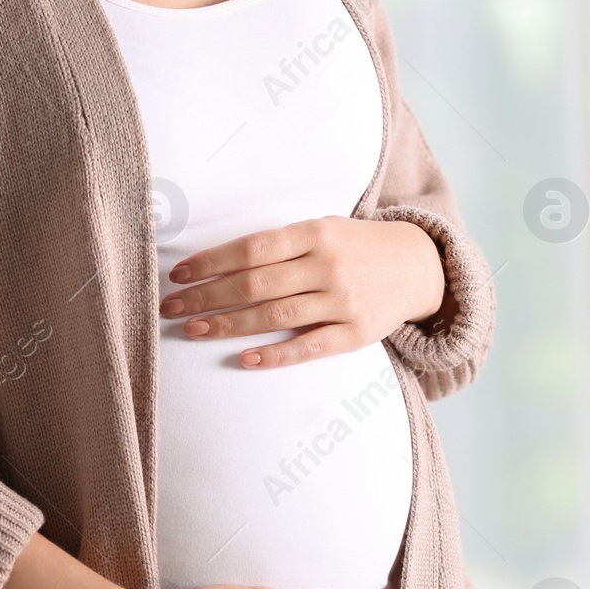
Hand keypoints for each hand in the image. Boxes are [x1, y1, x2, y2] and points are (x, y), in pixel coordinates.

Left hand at [160, 217, 445, 367]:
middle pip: (255, 284)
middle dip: (207, 297)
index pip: (252, 248)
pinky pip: (309, 347)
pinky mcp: (356, 333)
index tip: (179, 275)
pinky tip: (245, 359)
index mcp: (316, 233)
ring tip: (193, 330)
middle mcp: (328, 265)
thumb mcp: (324, 228)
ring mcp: (342, 301)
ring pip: (274, 316)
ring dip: (228, 325)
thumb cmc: (357, 247)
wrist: (419, 267)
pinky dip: (275, 355)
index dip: (211, 262)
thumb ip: (282, 244)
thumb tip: (219, 262)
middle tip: (170, 309)